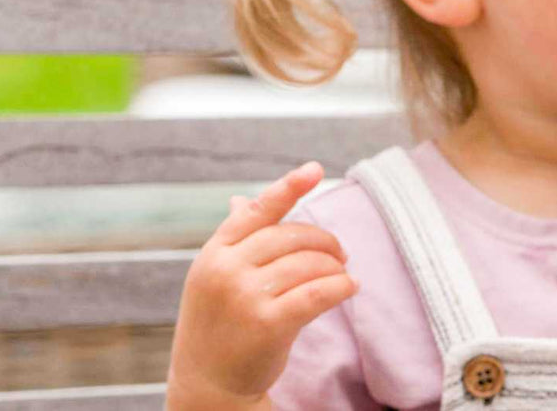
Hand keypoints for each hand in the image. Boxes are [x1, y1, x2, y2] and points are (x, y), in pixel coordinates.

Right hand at [167, 161, 357, 404]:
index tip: (315, 170)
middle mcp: (226, 269)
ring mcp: (245, 296)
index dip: (287, 188)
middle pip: (290, 236)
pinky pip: (317, 293)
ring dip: (335, 267)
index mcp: (214, 253)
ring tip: (342, 275)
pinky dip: (341, 287)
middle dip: (323, 242)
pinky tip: (350, 287)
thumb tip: (240, 199)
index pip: (255, 211)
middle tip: (340, 253)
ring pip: (308, 264)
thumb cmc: (217, 326)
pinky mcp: (268, 324)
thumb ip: (234, 240)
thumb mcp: (214, 278)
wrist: (207, 386)